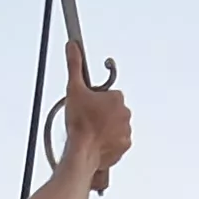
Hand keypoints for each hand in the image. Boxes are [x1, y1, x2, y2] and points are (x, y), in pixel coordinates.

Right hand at [58, 41, 131, 177]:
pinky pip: (117, 142)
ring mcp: (125, 131)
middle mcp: (125, 114)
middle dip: (101, 113)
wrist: (82, 151)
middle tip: (87, 119)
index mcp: (117, 98)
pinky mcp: (123, 146)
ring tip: (90, 132)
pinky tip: (96, 143)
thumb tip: (73, 46)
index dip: (96, 99)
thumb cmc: (80, 123)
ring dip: (105, 128)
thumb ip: (75, 65)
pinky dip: (108, 142)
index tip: (88, 106)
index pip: (108, 95)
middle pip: (112, 110)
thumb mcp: (74, 89)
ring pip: (115, 126)